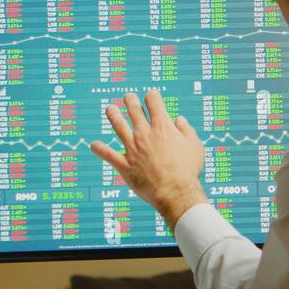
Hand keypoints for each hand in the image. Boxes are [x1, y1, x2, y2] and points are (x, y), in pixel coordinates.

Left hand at [91, 90, 208, 229]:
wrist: (174, 192)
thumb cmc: (188, 170)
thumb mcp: (195, 146)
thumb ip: (186, 130)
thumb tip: (178, 120)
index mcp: (162, 126)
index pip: (153, 102)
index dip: (152, 96)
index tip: (152, 96)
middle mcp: (144, 133)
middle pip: (133, 109)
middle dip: (130, 100)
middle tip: (128, 97)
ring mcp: (132, 148)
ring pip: (118, 126)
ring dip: (113, 115)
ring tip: (110, 109)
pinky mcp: (124, 164)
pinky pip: (107, 154)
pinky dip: (99, 149)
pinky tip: (94, 145)